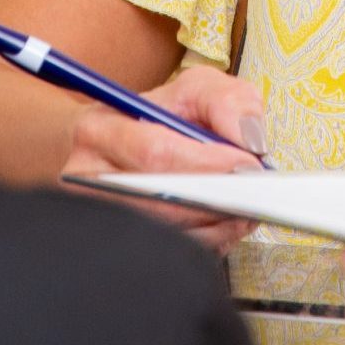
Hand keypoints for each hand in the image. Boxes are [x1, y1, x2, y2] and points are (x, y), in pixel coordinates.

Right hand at [59, 65, 266, 252]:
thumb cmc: (160, 118)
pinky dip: (209, 242)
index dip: (207, 163)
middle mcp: (90, 178)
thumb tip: (250, 140)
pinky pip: (171, 254)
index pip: (155, 153)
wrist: (126, 145)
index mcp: (100, 129)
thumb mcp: (196, 89)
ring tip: (245, 206)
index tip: (247, 164)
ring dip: (218, 224)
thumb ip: (228, 101)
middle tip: (254, 191)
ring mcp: (102, 218)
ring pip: (168, 233)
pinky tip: (225, 223)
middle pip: (160, 201)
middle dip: (217, 198)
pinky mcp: (119, 246)